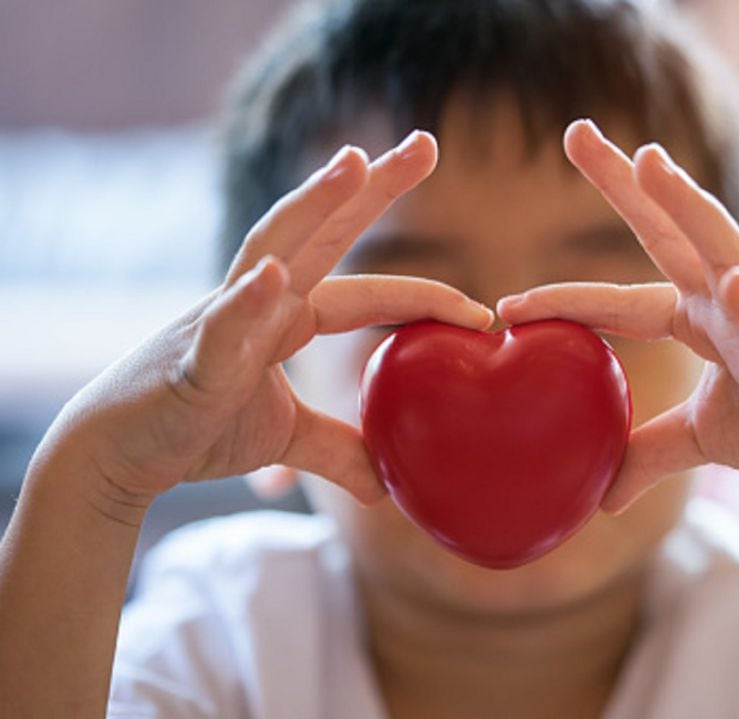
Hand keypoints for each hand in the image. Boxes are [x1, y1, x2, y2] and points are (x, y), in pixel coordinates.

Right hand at [41, 131, 491, 513]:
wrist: (122, 453)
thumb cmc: (199, 427)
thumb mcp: (285, 438)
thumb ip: (338, 448)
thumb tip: (388, 484)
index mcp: (291, 314)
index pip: (370, 293)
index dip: (427, 298)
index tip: (482, 310)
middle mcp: (262, 298)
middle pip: (325, 231)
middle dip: (373, 186)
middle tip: (428, 141)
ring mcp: (224, 317)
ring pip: (272, 247)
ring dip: (313, 206)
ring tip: (354, 166)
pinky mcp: (192, 356)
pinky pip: (222, 327)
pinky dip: (246, 302)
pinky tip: (273, 276)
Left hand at [497, 120, 738, 512]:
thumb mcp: (702, 440)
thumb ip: (650, 453)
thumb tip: (599, 496)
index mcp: (699, 316)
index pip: (619, 299)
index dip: (564, 300)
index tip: (506, 304)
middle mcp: (728, 300)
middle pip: (668, 232)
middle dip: (624, 182)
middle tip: (575, 132)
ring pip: (721, 248)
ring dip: (687, 204)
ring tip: (649, 161)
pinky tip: (735, 284)